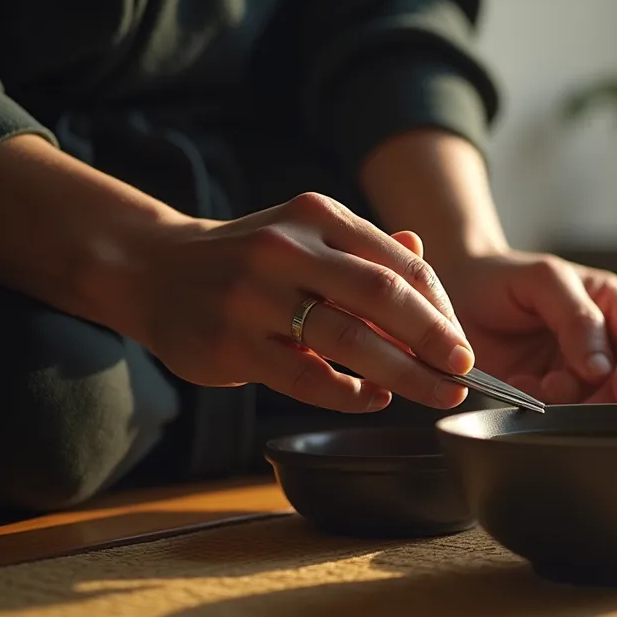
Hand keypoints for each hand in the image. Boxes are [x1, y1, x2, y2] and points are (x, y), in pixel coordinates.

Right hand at [131, 192, 474, 412]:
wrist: (151, 268)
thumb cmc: (247, 258)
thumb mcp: (304, 235)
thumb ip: (363, 249)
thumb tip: (423, 252)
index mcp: (317, 217)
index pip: (400, 264)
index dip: (441, 309)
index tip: (463, 343)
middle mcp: (288, 248)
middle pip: (383, 298)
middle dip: (434, 340)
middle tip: (466, 372)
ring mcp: (254, 296)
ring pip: (349, 340)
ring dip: (403, 374)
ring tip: (436, 395)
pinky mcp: (229, 342)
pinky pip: (305, 377)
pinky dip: (348, 393)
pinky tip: (373, 399)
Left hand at [437, 251, 616, 403]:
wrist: (456, 293)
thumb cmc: (501, 276)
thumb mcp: (543, 280)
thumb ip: (577, 317)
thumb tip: (602, 366)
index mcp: (610, 303)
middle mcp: (600, 337)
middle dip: (601, 392)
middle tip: (563, 389)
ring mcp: (575, 367)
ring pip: (595, 399)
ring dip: (568, 400)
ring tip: (536, 382)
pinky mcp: (548, 389)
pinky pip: (560, 409)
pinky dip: (542, 404)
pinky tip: (520, 385)